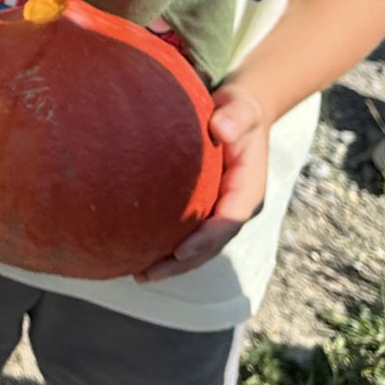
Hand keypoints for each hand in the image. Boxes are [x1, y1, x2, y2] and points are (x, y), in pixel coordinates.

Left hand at [137, 84, 269, 281]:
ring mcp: (220, 211)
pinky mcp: (205, 208)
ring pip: (198, 247)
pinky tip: (137, 253)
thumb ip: (235, 117)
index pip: (228, 221)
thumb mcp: (241, 109)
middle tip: (146, 275)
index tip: (179, 252)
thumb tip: (221, 128)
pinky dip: (168, 248)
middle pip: (210, 245)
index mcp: (247, 191)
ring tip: (138, 275)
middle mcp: (235, 207)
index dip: (205, 240)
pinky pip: (188, 234)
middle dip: (181, 264)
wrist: (242, 112)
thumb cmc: (239, 110)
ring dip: (172, 264)